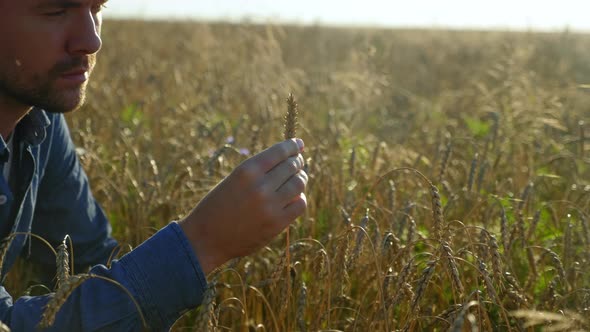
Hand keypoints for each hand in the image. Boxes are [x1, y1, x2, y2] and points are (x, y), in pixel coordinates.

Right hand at [178, 138, 307, 274]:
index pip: (279, 151)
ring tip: (299, 177)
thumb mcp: (234, 180)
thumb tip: (289, 159)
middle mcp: (260, 186)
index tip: (299, 144)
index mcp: (246, 171)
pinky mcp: (276, 224)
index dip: (293, 146)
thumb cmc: (218, 206)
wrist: (206, 238)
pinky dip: (300, 198)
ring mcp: (270, 205)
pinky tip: (294, 197)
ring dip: (301, 178)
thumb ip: (258, 171)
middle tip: (299, 161)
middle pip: (292, 166)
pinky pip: (300, 204)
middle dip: (298, 161)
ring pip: (299, 184)